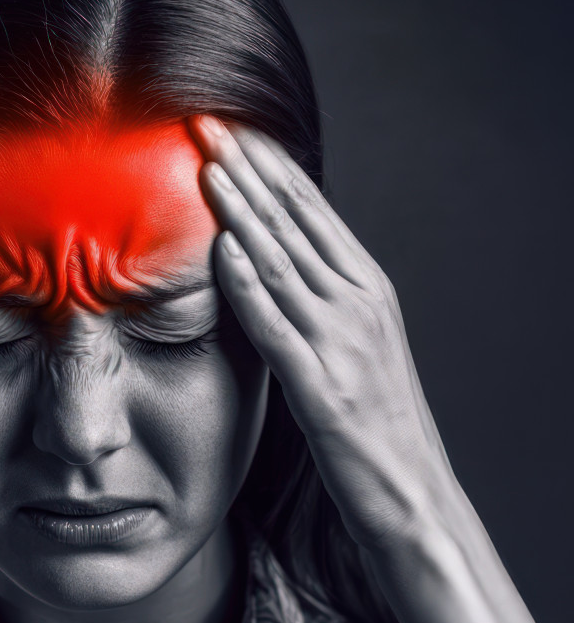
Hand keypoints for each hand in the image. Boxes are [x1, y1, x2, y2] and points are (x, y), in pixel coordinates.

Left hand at [191, 115, 455, 556]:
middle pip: (295, 222)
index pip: (311, 210)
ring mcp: (343, 344)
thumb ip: (319, 301)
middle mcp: (360, 305)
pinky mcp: (321, 389)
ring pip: (284, 262)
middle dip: (250, 167)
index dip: (269, 164)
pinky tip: (224, 251)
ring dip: (243, 210)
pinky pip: (278, 327)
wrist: (416, 503)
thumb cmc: (377, 428)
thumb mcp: (354, 347)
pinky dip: (250, 284)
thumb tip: (271, 258)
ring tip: (207, 164)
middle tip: (207, 120)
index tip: (231, 126)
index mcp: (368, 289)